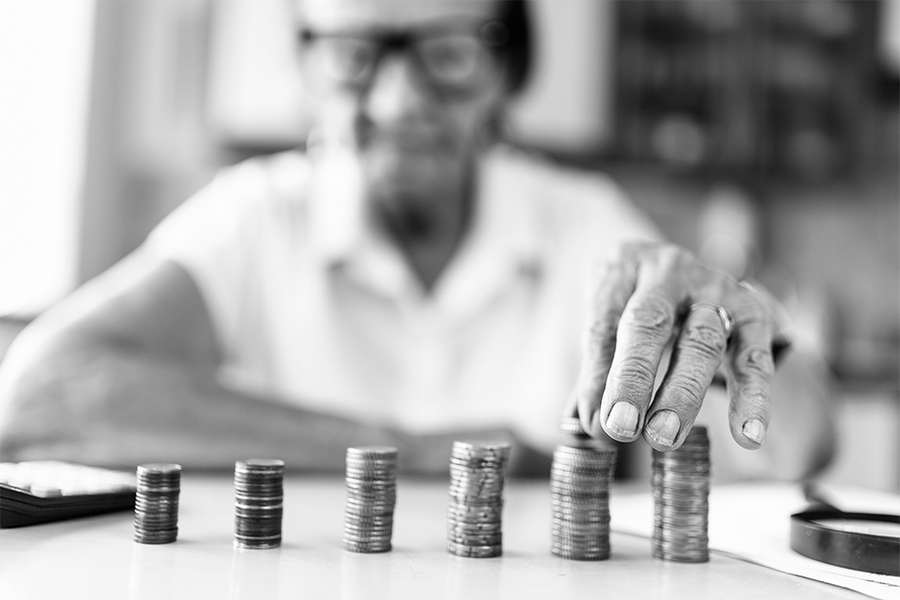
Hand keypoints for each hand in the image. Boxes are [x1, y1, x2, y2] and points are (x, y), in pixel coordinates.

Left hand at [566, 242, 787, 451]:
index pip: (604, 321)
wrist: (676, 263)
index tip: (595, 420)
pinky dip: (753, 398)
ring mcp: (713, 287)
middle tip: (622, 427)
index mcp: (621, 270)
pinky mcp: (751, 309)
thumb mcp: (606, 320)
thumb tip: (586, 429)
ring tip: (665, 437)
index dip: (597, 374)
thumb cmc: (631, 303)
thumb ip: (596, 374)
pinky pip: (754, 357)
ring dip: (683, 395)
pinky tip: (748, 437)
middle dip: (635, 378)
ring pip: (702, 340)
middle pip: (650, 323)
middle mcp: (667, 272)